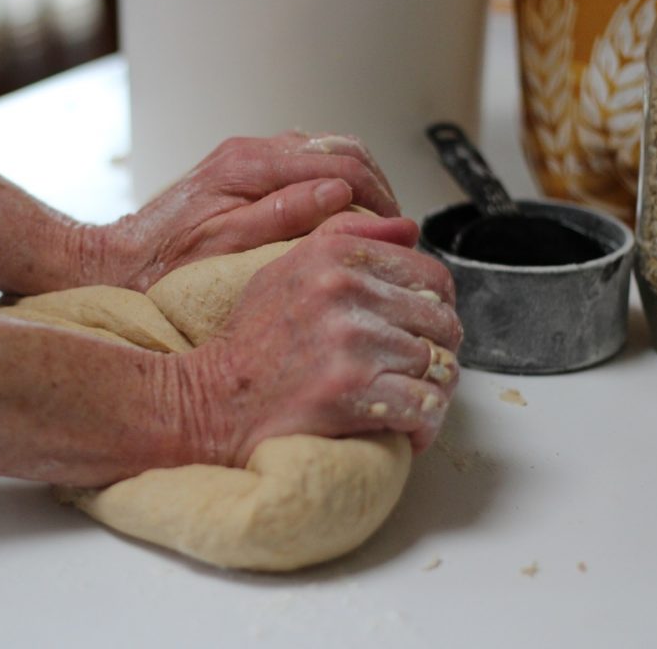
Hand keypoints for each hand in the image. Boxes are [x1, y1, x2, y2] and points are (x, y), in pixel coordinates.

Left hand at [94, 131, 400, 290]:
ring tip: (369, 221)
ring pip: (324, 151)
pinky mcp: (241, 169)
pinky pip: (301, 163)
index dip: (379, 196)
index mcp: (249, 167)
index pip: (341, 164)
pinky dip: (328, 182)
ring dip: (354, 182)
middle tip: (391, 225)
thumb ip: (285, 216)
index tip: (396, 227)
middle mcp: (249, 152)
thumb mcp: (229, 249)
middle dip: (375, 184)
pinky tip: (333, 213)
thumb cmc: (164, 266)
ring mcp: (246, 157)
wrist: (119, 261)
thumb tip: (339, 196)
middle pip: (340, 148)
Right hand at [171, 211, 461, 465]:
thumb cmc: (250, 342)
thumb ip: (345, 238)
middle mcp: (344, 291)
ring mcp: (350, 343)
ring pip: (438, 367)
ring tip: (404, 401)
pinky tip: (405, 428)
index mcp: (335, 256)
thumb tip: (409, 228)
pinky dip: (422, 425)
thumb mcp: (286, 268)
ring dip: (428, 392)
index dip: (435, 310)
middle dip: (436, 353)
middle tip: (412, 372)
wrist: (213, 399)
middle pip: (443, 324)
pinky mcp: (352, 392)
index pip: (432, 277)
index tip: (419, 331)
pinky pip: (424, 406)